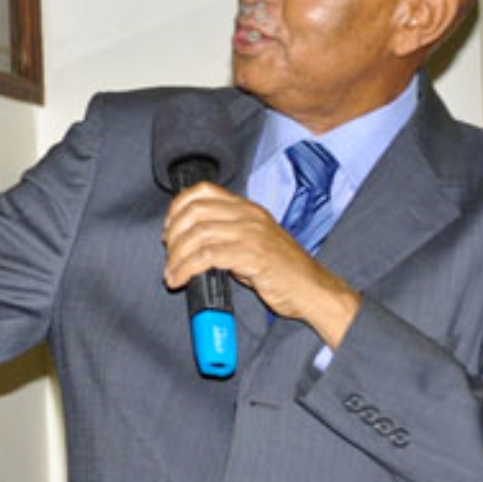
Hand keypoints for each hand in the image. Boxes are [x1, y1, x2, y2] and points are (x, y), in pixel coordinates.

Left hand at [161, 182, 360, 347]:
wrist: (313, 290)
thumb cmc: (282, 271)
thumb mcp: (253, 242)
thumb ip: (225, 235)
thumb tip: (188, 241)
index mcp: (247, 208)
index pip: (203, 190)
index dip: (178, 207)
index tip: (169, 229)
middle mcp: (248, 215)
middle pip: (194, 211)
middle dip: (173, 235)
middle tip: (168, 255)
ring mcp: (251, 234)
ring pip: (197, 234)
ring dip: (176, 256)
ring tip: (170, 274)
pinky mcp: (253, 255)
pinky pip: (207, 256)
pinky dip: (186, 268)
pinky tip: (180, 279)